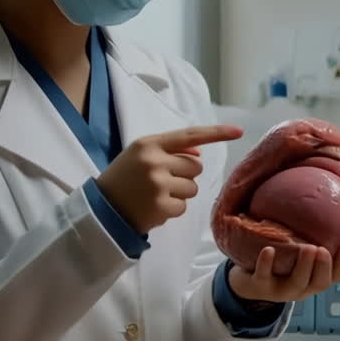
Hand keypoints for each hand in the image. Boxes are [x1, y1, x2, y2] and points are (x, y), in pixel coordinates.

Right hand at [96, 125, 242, 234]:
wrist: (100, 209)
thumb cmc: (123, 179)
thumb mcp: (140, 155)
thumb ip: (169, 150)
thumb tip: (199, 152)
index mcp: (149, 144)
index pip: (189, 135)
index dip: (216, 132)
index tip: (238, 131)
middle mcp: (155, 161)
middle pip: (195, 166)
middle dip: (185, 175)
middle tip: (160, 182)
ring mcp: (159, 185)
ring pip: (193, 188)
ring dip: (181, 194)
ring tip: (156, 195)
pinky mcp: (161, 207)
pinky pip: (184, 206)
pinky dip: (173, 209)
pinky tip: (154, 208)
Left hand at [227, 244, 339, 303]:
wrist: (248, 282)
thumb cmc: (281, 260)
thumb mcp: (302, 248)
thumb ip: (320, 234)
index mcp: (314, 278)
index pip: (336, 275)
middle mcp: (302, 287)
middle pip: (319, 283)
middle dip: (324, 267)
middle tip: (324, 250)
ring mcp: (281, 289)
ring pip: (296, 284)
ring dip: (303, 267)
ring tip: (308, 249)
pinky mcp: (260, 286)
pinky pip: (263, 276)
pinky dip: (266, 264)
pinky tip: (269, 249)